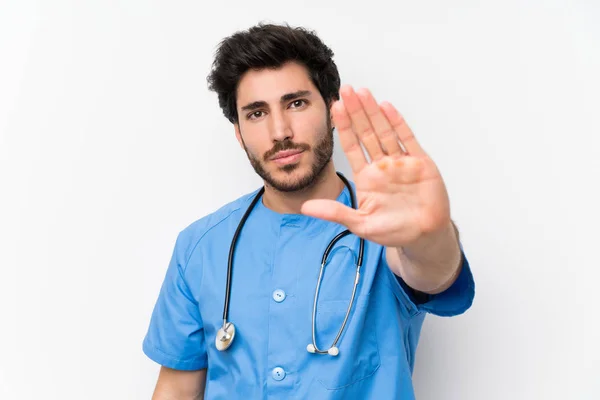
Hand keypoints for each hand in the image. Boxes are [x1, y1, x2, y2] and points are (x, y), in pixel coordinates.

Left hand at [301, 85, 451, 247]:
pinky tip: (386, 107)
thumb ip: (335, 213)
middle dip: (356, 112)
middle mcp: (382, 166)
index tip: (334, 108)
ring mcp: (401, 162)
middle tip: (346, 90)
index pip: (352, 146)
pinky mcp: (420, 163)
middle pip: (366, 133)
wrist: (425, 237)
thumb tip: (306, 208)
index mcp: (367, 178)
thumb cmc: (394, 231)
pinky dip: (398, 123)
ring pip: (385, 131)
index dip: (343, 127)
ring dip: (373, 112)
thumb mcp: (360, 224)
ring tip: (362, 92)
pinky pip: (407, 139)